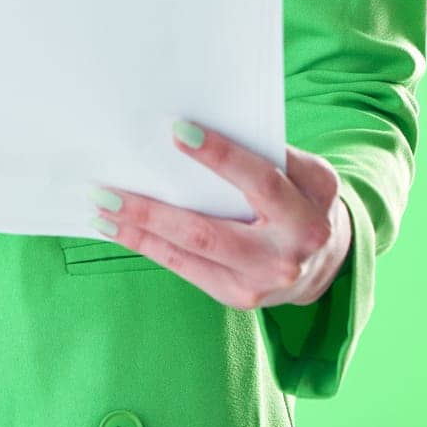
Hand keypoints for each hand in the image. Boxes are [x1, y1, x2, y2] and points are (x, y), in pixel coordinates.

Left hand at [84, 121, 352, 310]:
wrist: (326, 259)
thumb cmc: (303, 196)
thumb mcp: (304, 170)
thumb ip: (264, 153)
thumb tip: (194, 128)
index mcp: (306, 216)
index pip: (259, 181)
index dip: (220, 156)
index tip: (178, 131)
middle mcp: (283, 257)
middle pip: (208, 232)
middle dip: (153, 212)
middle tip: (108, 190)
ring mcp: (258, 285)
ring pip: (188, 254)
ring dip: (138, 231)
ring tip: (100, 208)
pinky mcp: (236, 298)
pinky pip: (185, 268)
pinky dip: (149, 246)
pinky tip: (118, 229)